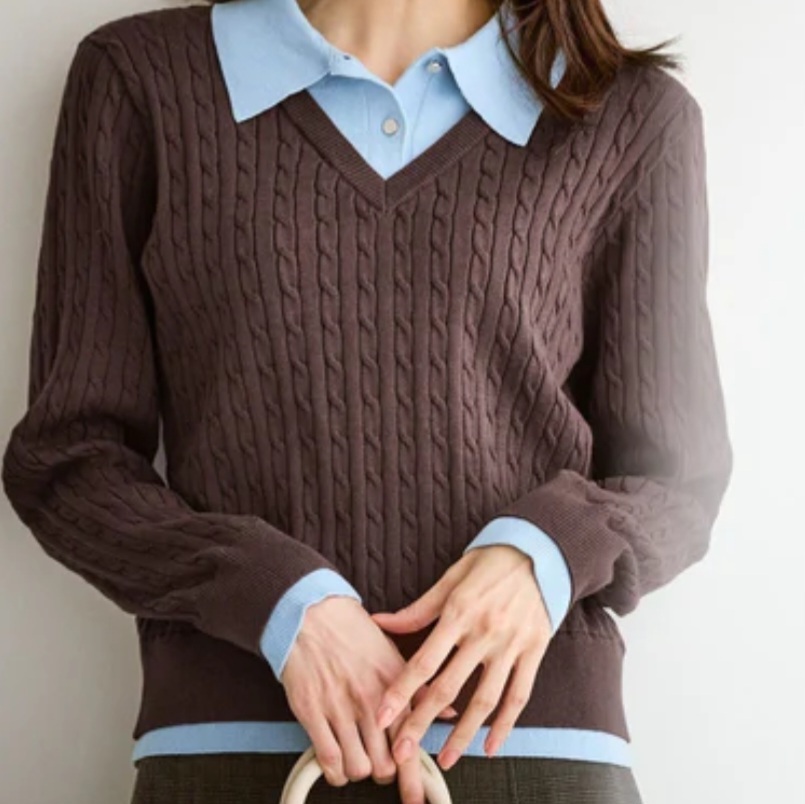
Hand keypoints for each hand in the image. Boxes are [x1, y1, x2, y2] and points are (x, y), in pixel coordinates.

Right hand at [280, 595, 457, 802]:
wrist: (311, 613)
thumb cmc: (352, 631)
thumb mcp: (392, 653)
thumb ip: (421, 687)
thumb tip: (451, 712)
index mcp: (394, 684)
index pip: (412, 740)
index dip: (416, 779)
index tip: (420, 800)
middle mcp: (369, 699)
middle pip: (386, 764)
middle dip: (387, 773)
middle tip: (382, 766)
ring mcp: (339, 707)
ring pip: (359, 768)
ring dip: (360, 772)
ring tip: (359, 759)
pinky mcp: (311, 711)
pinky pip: (329, 759)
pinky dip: (335, 771)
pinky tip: (337, 763)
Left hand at [371, 545, 551, 771]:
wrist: (540, 550)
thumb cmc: (489, 563)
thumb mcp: (451, 578)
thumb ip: (418, 609)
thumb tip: (379, 621)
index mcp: (458, 612)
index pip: (424, 661)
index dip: (401, 692)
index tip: (382, 718)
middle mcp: (484, 632)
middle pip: (448, 687)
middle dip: (422, 722)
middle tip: (403, 752)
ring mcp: (511, 644)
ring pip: (484, 699)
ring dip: (463, 734)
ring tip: (445, 759)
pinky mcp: (534, 651)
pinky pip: (519, 695)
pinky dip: (505, 725)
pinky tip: (490, 747)